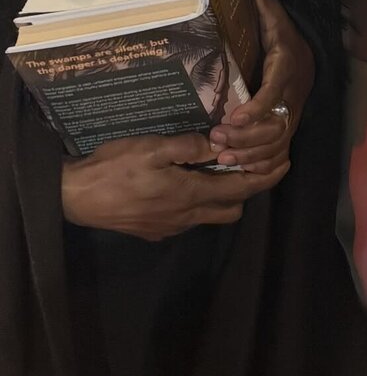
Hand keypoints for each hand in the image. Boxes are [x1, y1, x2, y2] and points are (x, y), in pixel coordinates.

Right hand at [61, 133, 277, 240]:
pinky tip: (183, 182)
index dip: (265, 178)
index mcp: (190, 194)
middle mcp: (186, 217)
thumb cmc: (114, 168)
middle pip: (232, 209)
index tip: (283, 164)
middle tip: (242, 161)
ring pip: (211, 216)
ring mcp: (170, 228)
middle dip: (244, 189)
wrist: (75, 198)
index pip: (241, 190)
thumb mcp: (153, 147)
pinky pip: (189, 220)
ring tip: (213, 168)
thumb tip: (218, 143)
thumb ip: (188, 146)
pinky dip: (196, 203)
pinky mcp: (155, 232)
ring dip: (219, 196)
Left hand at [208, 0, 314, 172]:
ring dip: (251, 153)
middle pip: (275, 125)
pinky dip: (263, 165)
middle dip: (246, 137)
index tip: (233, 118)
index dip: (256, 108)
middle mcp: (293, 95)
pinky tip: (240, 168)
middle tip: (216, 139)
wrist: (308, 57)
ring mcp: (292, 114)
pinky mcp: (289, 128)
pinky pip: (281, 153)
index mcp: (287, 68)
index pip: (274, 92)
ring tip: (223, 156)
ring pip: (277, 143)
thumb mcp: (276, 19)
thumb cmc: (284, 38)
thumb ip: (264, 6)